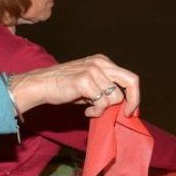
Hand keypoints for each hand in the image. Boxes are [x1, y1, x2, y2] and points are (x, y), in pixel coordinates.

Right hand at [9, 55, 140, 117]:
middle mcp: (101, 63)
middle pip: (131, 81)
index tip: (130, 110)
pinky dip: (96, 112)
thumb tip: (123, 104)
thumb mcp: (89, 83)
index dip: (134, 95)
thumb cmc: (64, 86)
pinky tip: (86, 111)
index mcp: (103, 61)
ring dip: (104, 109)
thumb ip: (105, 88)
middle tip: (126, 114)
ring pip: (115, 97)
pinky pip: (102, 103)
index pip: (129, 77)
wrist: (41, 85)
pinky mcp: (85, 81)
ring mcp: (93, 71)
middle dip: (133, 100)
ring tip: (91, 110)